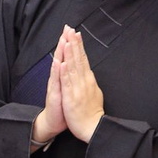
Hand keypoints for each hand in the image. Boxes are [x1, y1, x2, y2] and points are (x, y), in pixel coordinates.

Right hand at [32, 33, 69, 147]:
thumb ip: (71, 76)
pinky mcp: (55, 95)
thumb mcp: (69, 88)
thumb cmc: (62, 106)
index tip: (72, 30)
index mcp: (64, 76)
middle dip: (64, 42)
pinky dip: (57, 72)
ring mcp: (55, 86)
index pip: (67, 57)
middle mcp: (58, 78)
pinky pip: (56, 82)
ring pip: (58, 67)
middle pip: (61, 57)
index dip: (70, 44)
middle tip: (67, 29)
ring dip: (60, 53)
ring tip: (63, 41)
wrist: (53, 122)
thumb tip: (75, 65)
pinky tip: (58, 63)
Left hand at [59, 27, 104, 141]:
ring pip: (73, 67)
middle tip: (71, 29)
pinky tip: (63, 63)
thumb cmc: (91, 112)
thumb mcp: (93, 92)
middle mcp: (84, 81)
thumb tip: (89, 72)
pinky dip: (65, 72)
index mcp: (88, 80)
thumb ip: (90, 81)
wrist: (93, 128)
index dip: (79, 46)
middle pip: (79, 59)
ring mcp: (78, 88)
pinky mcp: (71, 97)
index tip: (75, 33)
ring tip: (68, 40)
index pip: (83, 59)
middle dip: (74, 43)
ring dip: (70, 53)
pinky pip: (67, 83)